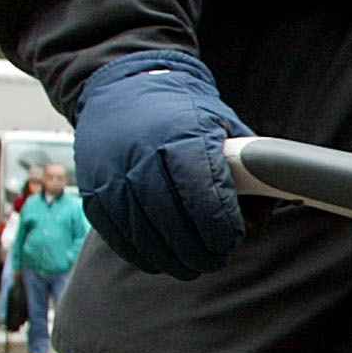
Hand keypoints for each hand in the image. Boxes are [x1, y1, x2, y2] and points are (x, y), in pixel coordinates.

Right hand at [71, 49, 249, 278]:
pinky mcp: (92, 190)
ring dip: (171, 258)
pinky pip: (116, 233)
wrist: (121, 87)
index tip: (231, 240)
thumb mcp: (222, 125)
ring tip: (192, 265)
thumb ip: (245, 168)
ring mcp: (111, 174)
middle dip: (199, 250)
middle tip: (215, 258)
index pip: (204, 194)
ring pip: (143, 233)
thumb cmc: (180, 112)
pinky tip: (160, 258)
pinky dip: (140, 254)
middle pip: (173, 220)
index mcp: (180, 136)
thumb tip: (259, 216)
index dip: (221, 226)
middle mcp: (140, 155)